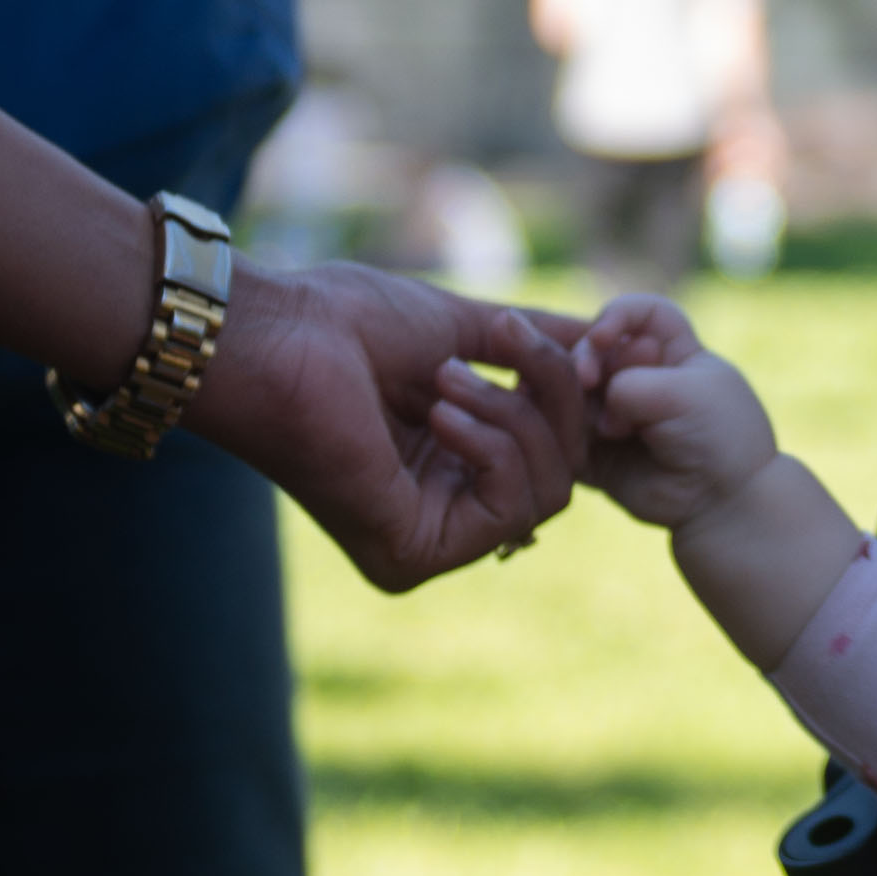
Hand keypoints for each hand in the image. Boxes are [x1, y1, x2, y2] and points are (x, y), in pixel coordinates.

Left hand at [191, 258, 593, 588]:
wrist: (275, 333)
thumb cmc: (347, 321)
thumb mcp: (466, 328)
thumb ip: (535, 346)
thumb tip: (601, 339)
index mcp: (451, 466)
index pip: (558, 455)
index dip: (578, 399)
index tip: (580, 342)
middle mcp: (443, 513)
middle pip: (564, 477)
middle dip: (556, 400)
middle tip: (508, 339)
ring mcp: (429, 541)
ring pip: (548, 494)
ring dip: (515, 415)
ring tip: (448, 375)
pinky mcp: (414, 554)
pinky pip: (510, 506)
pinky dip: (492, 444)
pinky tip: (442, 409)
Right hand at [574, 296, 781, 531]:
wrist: (721, 503)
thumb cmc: (718, 438)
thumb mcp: (683, 393)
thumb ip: (628, 382)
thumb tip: (581, 395)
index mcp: (671, 350)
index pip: (635, 312)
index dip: (615, 317)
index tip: (604, 338)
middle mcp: (639, 376)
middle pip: (592, 348)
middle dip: (584, 358)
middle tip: (588, 380)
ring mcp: (614, 413)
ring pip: (570, 389)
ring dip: (571, 397)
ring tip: (594, 423)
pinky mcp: (594, 450)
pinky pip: (560, 432)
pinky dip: (557, 429)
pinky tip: (565, 438)